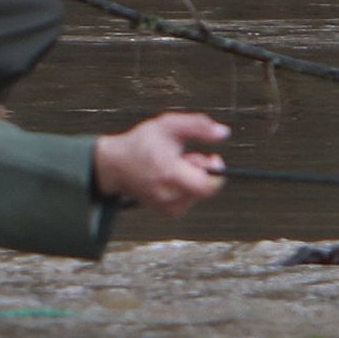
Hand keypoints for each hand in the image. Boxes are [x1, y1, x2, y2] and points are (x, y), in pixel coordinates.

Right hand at [94, 112, 229, 217]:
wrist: (115, 166)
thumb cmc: (142, 143)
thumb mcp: (168, 125)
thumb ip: (198, 126)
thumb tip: (224, 133)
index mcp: (169, 174)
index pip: (207, 186)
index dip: (216, 172)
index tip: (212, 157)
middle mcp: (168, 195)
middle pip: (205, 188)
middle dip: (202, 171)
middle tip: (185, 157)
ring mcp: (167, 207)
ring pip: (199, 195)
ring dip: (194, 179)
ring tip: (175, 167)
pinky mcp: (167, 212)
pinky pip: (191, 201)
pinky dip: (187, 189)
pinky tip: (172, 179)